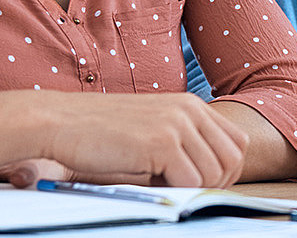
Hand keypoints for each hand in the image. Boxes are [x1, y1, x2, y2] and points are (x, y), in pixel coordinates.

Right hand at [33, 93, 250, 188]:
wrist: (59, 122)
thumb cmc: (99, 133)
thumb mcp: (150, 129)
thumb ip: (182, 144)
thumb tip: (212, 177)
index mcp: (190, 106)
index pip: (237, 142)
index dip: (226, 169)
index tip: (203, 183)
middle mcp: (189, 111)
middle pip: (233, 159)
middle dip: (215, 183)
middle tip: (183, 189)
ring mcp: (177, 125)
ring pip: (214, 173)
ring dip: (191, 188)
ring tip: (160, 182)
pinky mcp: (162, 143)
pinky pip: (191, 181)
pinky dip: (176, 191)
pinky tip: (149, 182)